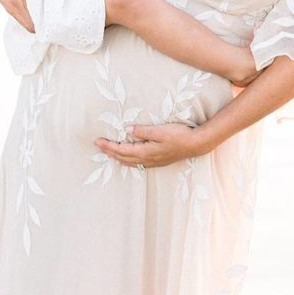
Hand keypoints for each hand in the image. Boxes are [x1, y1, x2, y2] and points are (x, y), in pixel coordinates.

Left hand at [93, 122, 208, 168]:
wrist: (196, 144)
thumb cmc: (179, 135)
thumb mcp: (160, 130)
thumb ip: (143, 131)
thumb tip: (126, 130)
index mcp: (145, 151)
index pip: (121, 150)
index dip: (109, 146)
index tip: (98, 141)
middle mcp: (147, 159)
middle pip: (123, 158)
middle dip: (109, 152)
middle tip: (98, 145)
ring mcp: (153, 162)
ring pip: (130, 162)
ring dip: (118, 157)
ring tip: (109, 152)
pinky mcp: (158, 161)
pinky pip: (138, 164)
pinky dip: (128, 161)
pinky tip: (128, 159)